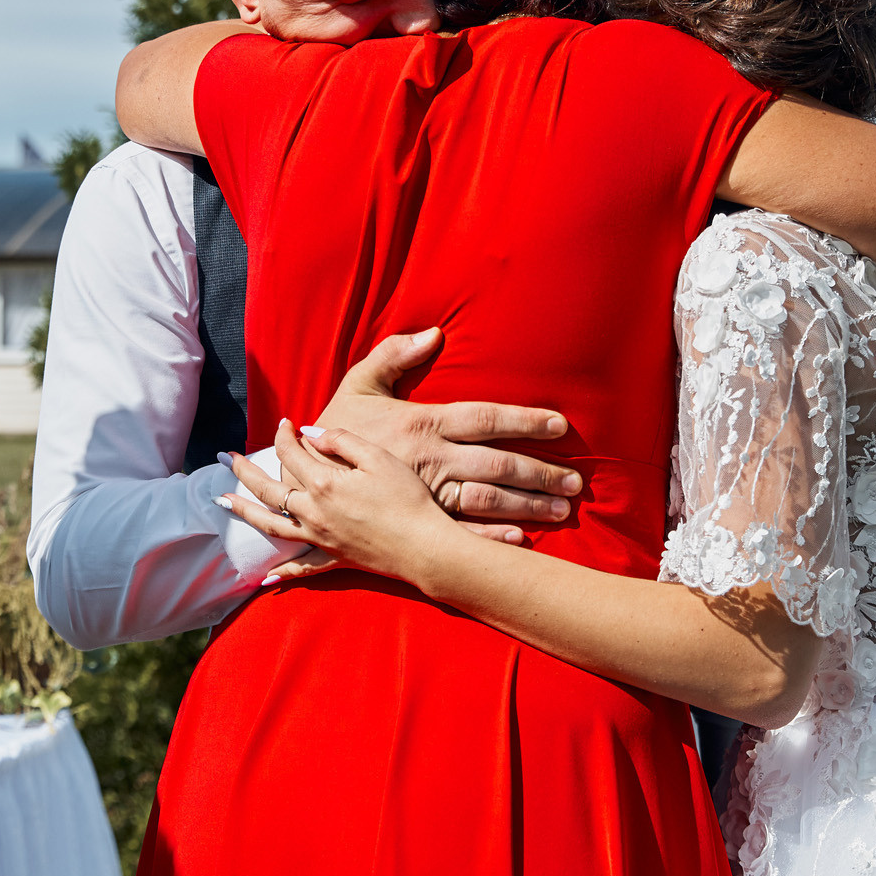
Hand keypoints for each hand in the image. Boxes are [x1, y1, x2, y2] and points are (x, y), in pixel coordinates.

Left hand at [225, 420, 477, 585]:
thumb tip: (310, 434)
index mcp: (324, 483)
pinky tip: (262, 578)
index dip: (284, 435)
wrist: (424, 546)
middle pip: (268, 489)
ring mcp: (320, 537)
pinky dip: (280, 572)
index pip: (291, 453)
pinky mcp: (333, 558)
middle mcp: (313, 512)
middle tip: (226, 457)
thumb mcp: (378, 458)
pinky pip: (300, 567)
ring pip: (271, 525)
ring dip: (243, 512)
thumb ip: (342, 442)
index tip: (285, 423)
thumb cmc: (406, 498)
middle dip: (244, 470)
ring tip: (221, 503)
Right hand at [311, 329, 579, 526]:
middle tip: (576, 482)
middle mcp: (429, 460)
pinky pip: (458, 532)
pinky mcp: (413, 519)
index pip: (485, 419)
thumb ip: (395, 354)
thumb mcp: (360, 382)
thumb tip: (434, 333)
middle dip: (540, 473)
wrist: (298, 474)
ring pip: (485, 501)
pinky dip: (491, 538)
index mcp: (422, 423)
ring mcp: (423, 494)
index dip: (524, 422)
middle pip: (496, 465)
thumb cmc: (335, 426)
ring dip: (527, 507)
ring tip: (562, 510)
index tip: (560, 427)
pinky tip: (521, 541)